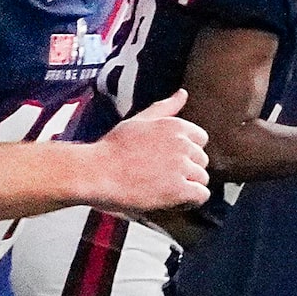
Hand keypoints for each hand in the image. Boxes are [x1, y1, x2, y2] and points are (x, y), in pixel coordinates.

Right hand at [93, 89, 210, 215]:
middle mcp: (183, 144)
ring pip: (201, 178)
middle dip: (186, 170)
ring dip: (186, 186)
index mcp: (175, 126)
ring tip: (163, 190)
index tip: (168, 161)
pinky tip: (172, 200)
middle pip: (201, 160)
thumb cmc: (110, 149)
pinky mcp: (178, 189)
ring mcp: (181, 167)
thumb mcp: (137, 121)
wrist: (95, 172)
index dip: (185, 153)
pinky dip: (189, 201)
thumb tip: (182, 94)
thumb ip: (164, 108)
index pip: (200, 139)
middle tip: (161, 177)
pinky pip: (200, 196)